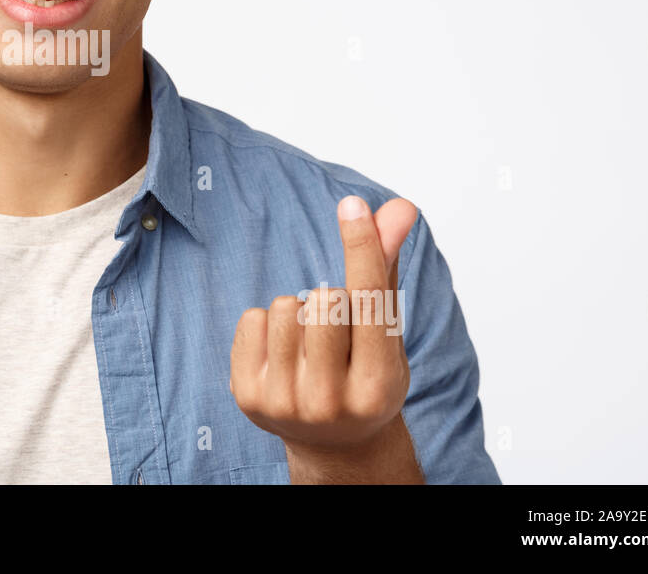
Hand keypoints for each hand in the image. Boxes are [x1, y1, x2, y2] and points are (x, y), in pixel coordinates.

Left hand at [229, 195, 418, 453]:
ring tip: (309, 346)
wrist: (333, 443)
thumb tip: (399, 207)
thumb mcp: (386, 332)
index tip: (352, 204)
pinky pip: (252, 318)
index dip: (362, 247)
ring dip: (299, 312)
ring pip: (286, 306)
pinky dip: (267, 325)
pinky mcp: (248, 397)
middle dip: (330, 300)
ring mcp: (286, 403)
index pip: (369, 302)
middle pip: (323, 300)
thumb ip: (386, 267)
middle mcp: (332, 401)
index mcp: (378, 386)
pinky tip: (282, 354)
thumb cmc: (364, 375)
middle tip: (337, 334)